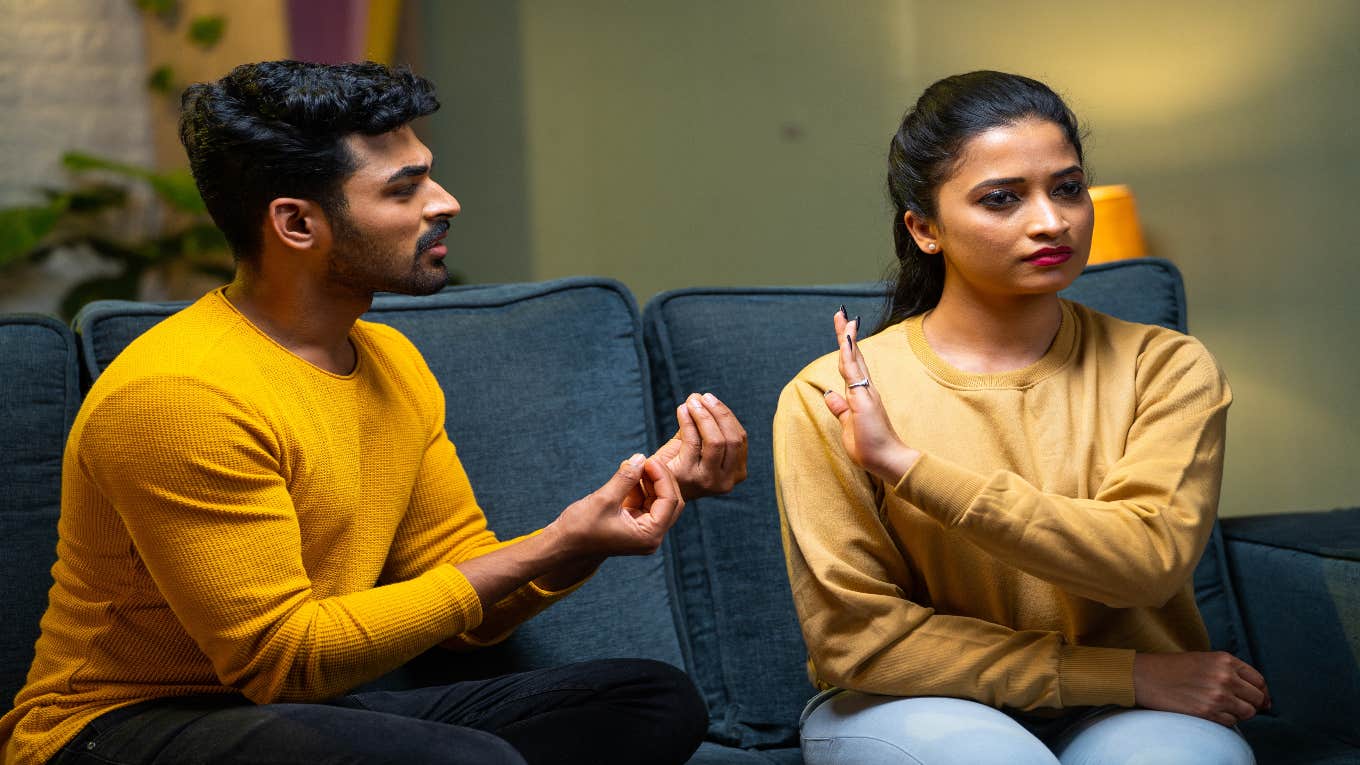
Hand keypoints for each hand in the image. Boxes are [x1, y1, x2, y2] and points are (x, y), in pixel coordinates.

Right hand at [548, 454, 684, 559]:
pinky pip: (646, 502)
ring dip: (650, 481)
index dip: (662, 477)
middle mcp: (651, 536)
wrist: (562, 545)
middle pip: (671, 501)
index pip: (670, 501)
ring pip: (659, 500)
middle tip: (646, 461)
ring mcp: (644, 531)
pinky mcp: (634, 524)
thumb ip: (625, 478)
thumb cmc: (580, 528)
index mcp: (649, 535)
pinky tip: (630, 473)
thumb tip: (640, 457)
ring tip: (635, 465)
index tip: (648, 460)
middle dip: (660, 479)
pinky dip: (640, 487)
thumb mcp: (604, 499)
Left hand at [653, 392, 747, 499]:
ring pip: (716, 441)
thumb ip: (707, 426)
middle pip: (732, 440)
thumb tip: (703, 398)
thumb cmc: (678, 463)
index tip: (710, 399)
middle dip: (719, 413)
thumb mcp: (700, 445)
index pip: (740, 439)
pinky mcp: (687, 475)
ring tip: (692, 401)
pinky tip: (682, 410)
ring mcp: (708, 481)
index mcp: (736, 474)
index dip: (726, 416)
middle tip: (703, 397)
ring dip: (704, 415)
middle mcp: (726, 482)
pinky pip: (692, 441)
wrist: (653, 483)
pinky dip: (688, 421)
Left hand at [822, 310, 918, 481]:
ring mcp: (865, 392)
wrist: (886, 460)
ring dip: (847, 337)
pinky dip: (848, 353)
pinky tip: (846, 338)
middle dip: (847, 334)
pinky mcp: (863, 397)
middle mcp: (865, 389)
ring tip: (844, 317)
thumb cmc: (870, 448)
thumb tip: (829, 395)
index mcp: (860, 396)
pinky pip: (853, 371)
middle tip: (842, 313)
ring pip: (853, 358)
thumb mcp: (848, 426)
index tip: (844, 330)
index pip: (850, 366)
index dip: (846, 347)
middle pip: (853, 356)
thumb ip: (840, 410)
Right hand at [1134, 651, 1270, 725]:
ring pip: (1247, 712)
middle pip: (1256, 698)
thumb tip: (1260, 697)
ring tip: (1222, 708)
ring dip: (1239, 714)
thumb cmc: (1172, 668)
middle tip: (1239, 705)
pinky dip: (1225, 721)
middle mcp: (1225, 677)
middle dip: (1252, 704)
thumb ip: (1230, 672)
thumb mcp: (1204, 659)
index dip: (1261, 692)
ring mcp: (1217, 696)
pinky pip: (1231, 723)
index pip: (1258, 681)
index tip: (1259, 699)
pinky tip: (1211, 713)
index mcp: (1225, 660)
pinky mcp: (1207, 712)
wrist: (1145, 676)